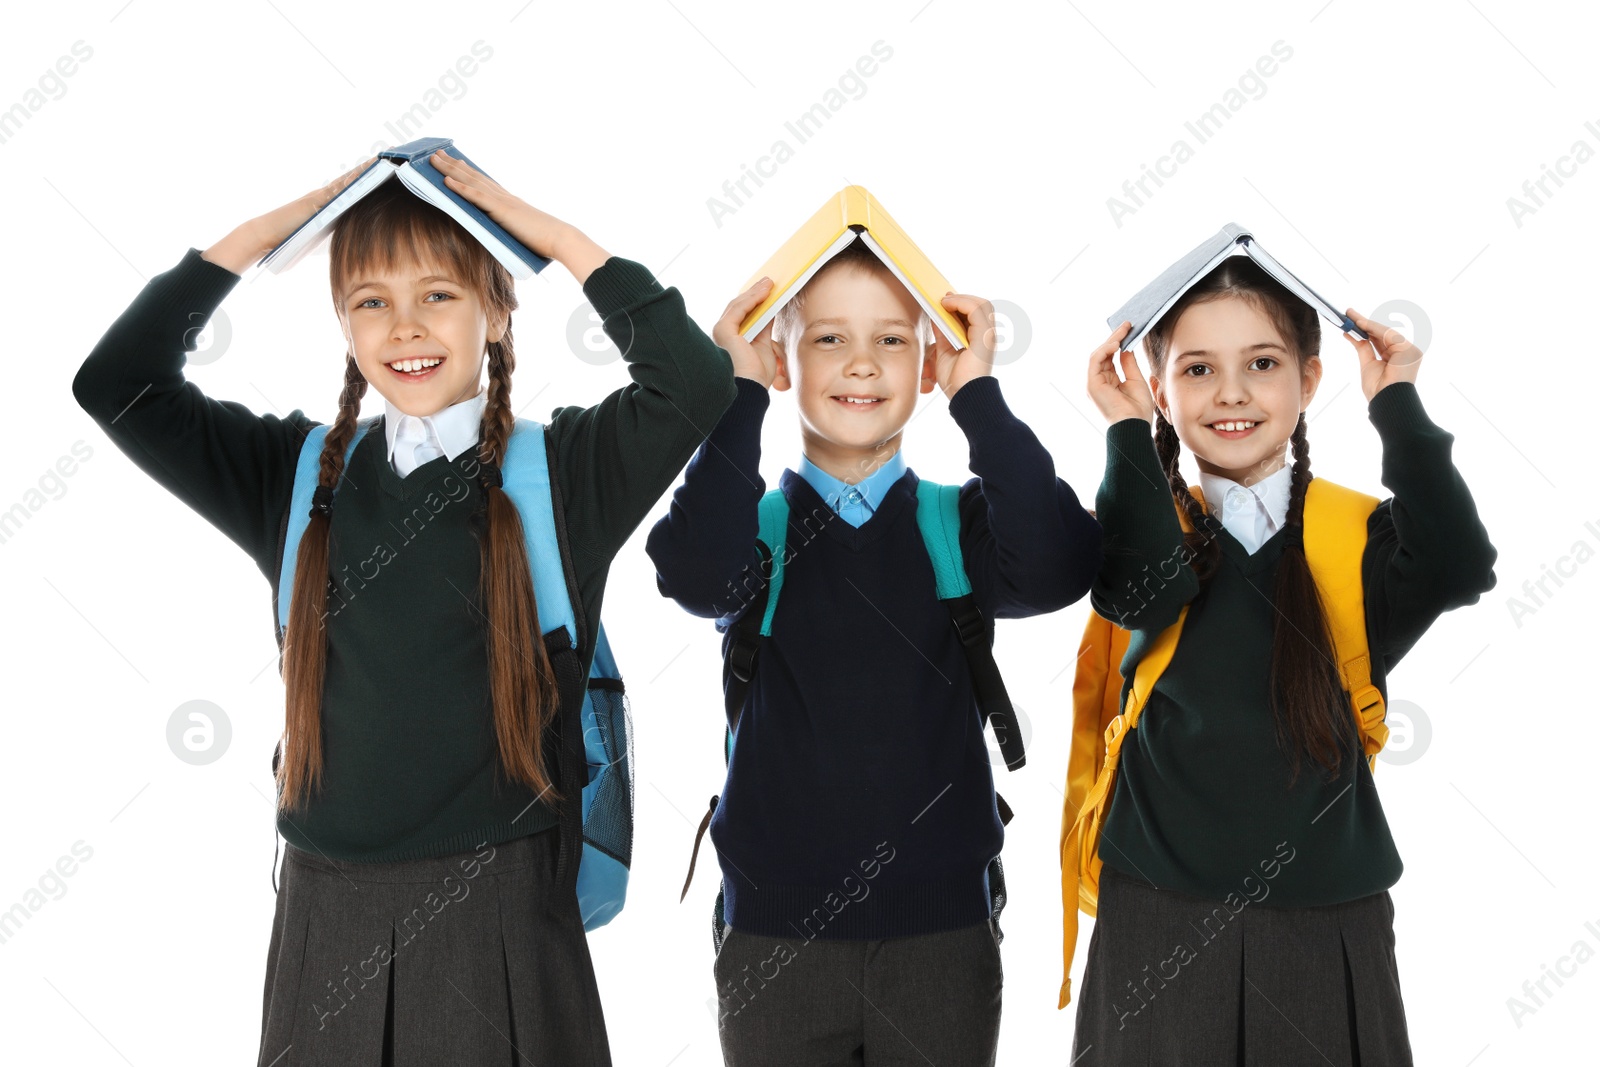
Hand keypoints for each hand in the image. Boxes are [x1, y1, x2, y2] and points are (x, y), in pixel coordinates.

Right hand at [202, 155, 376, 273]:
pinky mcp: (314, 202)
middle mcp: (325, 195)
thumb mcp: (319, 230)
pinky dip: (348, 183)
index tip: (385, 166)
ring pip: (345, 181)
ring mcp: (319, 197)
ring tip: (382, 160)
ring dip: (363, 170)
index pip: (351, 186)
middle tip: (390, 153)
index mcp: (328, 202)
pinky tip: (361, 177)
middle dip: (370, 167)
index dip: (367, 175)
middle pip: (351, 178)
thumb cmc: (291, 236)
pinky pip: (335, 190)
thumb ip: (333, 226)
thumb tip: (353, 234)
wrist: (265, 234)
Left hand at [430, 148, 608, 281]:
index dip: (467, 171)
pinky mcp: (501, 210)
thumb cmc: (545, 240)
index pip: (483, 182)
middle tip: (435, 154)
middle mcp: (504, 196)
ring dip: (450, 170)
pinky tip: (447, 181)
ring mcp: (502, 201)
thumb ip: (512, 229)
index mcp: (509, 201)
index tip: (454, 162)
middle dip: (452, 164)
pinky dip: (461, 188)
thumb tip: (506, 236)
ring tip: (434, 160)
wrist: (560, 238)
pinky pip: (477, 197)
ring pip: (471, 181)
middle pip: (473, 177)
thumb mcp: (524, 232)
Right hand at [712, 278, 781, 386]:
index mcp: (733, 339)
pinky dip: (752, 298)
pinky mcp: (723, 329)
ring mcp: (722, 331)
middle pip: (740, 307)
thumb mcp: (765, 348)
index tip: (769, 291)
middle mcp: (724, 334)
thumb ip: (765, 330)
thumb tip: (770, 312)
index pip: (743, 314)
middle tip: (769, 282)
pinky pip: (739, 309)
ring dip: (755, 292)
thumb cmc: (756, 377)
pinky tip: (764, 292)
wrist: (749, 391)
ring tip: (769, 283)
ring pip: (739, 305)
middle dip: (755, 293)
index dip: (755, 301)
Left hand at [931, 292, 995, 398]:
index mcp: (979, 338)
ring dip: (961, 299)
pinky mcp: (985, 337)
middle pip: (981, 304)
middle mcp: (987, 335)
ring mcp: (988, 335)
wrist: (964, 397)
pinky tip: (946, 306)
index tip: (943, 300)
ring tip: (944, 301)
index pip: (974, 312)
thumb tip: (935, 316)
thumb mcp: (944, 350)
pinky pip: (976, 311)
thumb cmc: (956, 379)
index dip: (960, 302)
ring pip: (981, 304)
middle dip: (962, 298)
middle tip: (944, 298)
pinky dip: (961, 304)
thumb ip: (942, 333)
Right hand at [1086, 321, 1154, 424]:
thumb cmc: (1137, 410)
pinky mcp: (1091, 384)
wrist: (1133, 426)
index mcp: (1108, 383)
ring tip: (1124, 330)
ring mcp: (1093, 383)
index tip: (1129, 330)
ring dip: (1111, 340)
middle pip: (1104, 354)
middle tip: (1127, 324)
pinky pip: (1095, 360)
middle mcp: (1098, 382)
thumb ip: (1129, 364)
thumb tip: (1126, 348)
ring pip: (1098, 354)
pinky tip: (1117, 343)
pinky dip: (1105, 349)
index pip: (1110, 358)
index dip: (1119, 343)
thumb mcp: (1136, 381)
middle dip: (1115, 338)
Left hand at [1343, 308, 1421, 400]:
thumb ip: (1363, 348)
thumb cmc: (1378, 389)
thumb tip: (1352, 334)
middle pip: (1381, 334)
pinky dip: (1373, 328)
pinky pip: (1388, 335)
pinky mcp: (1409, 349)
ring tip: (1350, 315)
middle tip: (1348, 313)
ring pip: (1383, 332)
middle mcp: (1404, 352)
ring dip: (1366, 323)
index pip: (1379, 340)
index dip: (1365, 331)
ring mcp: (1408, 350)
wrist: (1386, 401)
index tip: (1350, 323)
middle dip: (1363, 323)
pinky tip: (1360, 323)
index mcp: (1396, 358)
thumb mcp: (1367, 364)